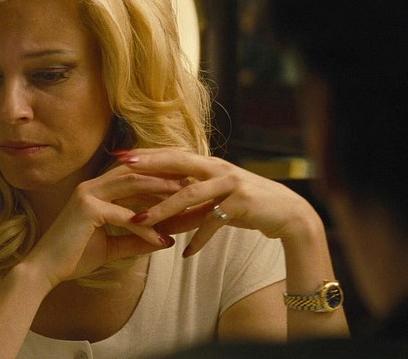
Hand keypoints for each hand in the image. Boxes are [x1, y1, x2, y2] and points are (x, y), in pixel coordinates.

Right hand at [21, 163, 182, 289]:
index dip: (158, 176)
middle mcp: (91, 185)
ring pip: (131, 184)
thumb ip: (135, 238)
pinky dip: (145, 227)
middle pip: (135, 172)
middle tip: (191, 184)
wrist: (45, 269)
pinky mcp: (87, 209)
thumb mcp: (112, 245)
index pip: (132, 174)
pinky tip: (162, 239)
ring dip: (159, 191)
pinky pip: (124, 215)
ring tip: (184, 200)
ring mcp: (87, 194)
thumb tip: (164, 238)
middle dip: (164, 175)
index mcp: (96, 188)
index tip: (184, 184)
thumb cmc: (74, 256)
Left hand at [117, 148, 317, 256]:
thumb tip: (158, 211)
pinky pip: (213, 222)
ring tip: (141, 220)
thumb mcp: (216, 198)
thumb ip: (190, 199)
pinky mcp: (242, 203)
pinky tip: (185, 253)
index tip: (120, 154)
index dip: (147, 153)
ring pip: (189, 194)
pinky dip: (198, 239)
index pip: (172, 153)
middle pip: (177, 163)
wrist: (287, 213)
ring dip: (163, 208)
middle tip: (122, 166)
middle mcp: (218, 168)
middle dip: (149, 164)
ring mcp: (230, 184)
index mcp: (209, 163)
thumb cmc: (246, 205)